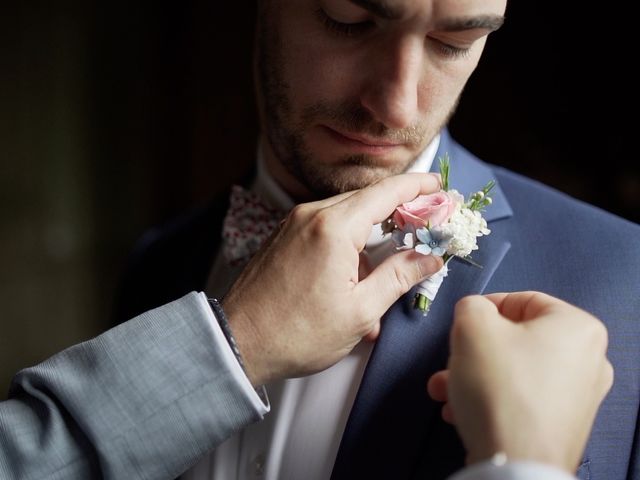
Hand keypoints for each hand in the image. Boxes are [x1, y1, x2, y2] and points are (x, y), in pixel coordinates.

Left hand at [223, 173, 443, 385]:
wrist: (237, 343)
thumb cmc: (295, 333)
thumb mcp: (359, 311)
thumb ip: (399, 277)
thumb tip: (429, 258)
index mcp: (334, 227)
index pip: (387, 193)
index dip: (418, 187)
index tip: (440, 187)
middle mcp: (311, 215)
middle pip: (367, 200)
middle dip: (399, 211)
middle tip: (425, 226)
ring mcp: (293, 224)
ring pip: (346, 215)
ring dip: (371, 236)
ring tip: (384, 272)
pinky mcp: (283, 236)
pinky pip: (324, 228)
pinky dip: (346, 244)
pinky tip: (353, 278)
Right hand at [427, 292, 612, 472]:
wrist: (515, 463)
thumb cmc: (499, 386)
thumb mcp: (472, 325)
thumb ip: (471, 305)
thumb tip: (476, 313)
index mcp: (577, 326)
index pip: (521, 300)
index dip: (484, 308)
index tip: (461, 325)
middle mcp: (588, 359)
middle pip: (515, 339)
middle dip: (472, 351)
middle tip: (450, 361)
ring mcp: (578, 396)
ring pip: (513, 370)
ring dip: (474, 376)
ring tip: (446, 391)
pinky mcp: (562, 425)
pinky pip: (521, 397)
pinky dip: (490, 398)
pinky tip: (462, 412)